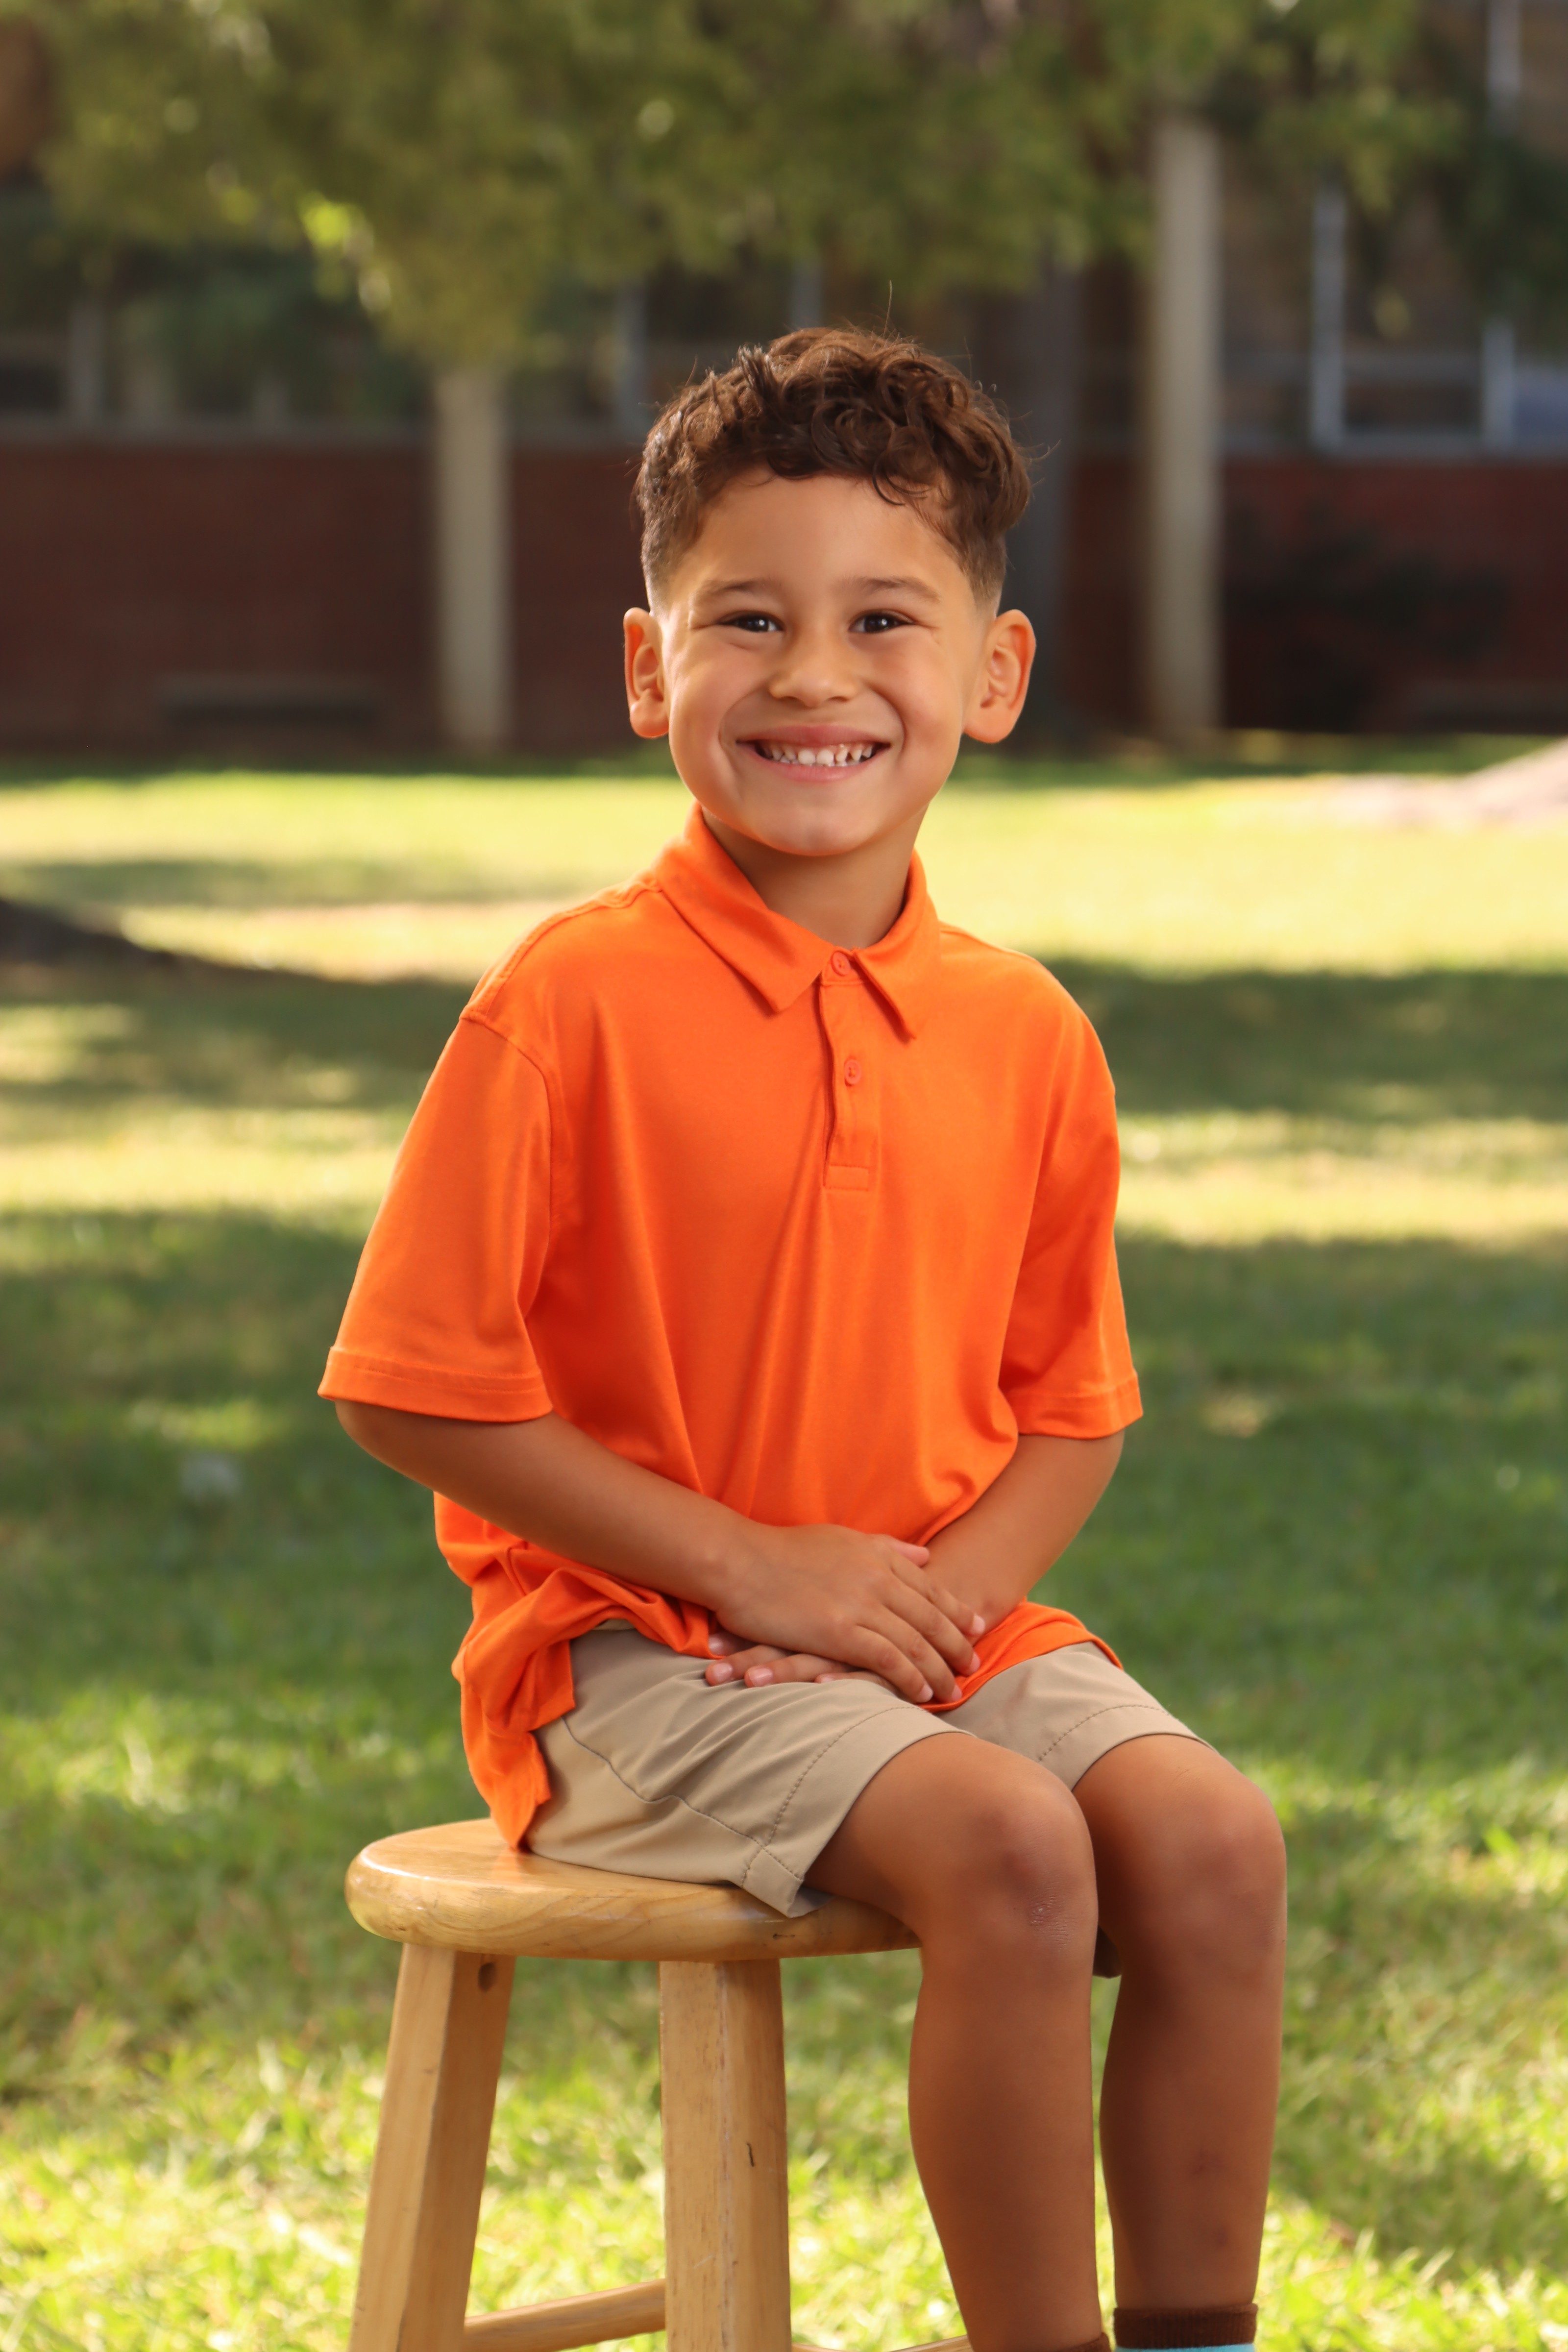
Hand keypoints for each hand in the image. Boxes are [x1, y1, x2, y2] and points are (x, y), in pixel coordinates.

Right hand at [714, 1524, 984, 1702]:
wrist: (738, 1560)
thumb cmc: (782, 1550)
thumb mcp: (842, 1538)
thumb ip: (886, 1548)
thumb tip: (924, 1556)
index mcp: (877, 1556)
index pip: (929, 1587)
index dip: (955, 1610)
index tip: (976, 1627)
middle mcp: (876, 1578)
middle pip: (930, 1617)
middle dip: (957, 1643)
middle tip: (974, 1664)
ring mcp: (859, 1605)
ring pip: (914, 1642)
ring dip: (938, 1668)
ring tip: (954, 1688)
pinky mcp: (839, 1632)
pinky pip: (887, 1659)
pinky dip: (908, 1678)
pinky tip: (920, 1694)